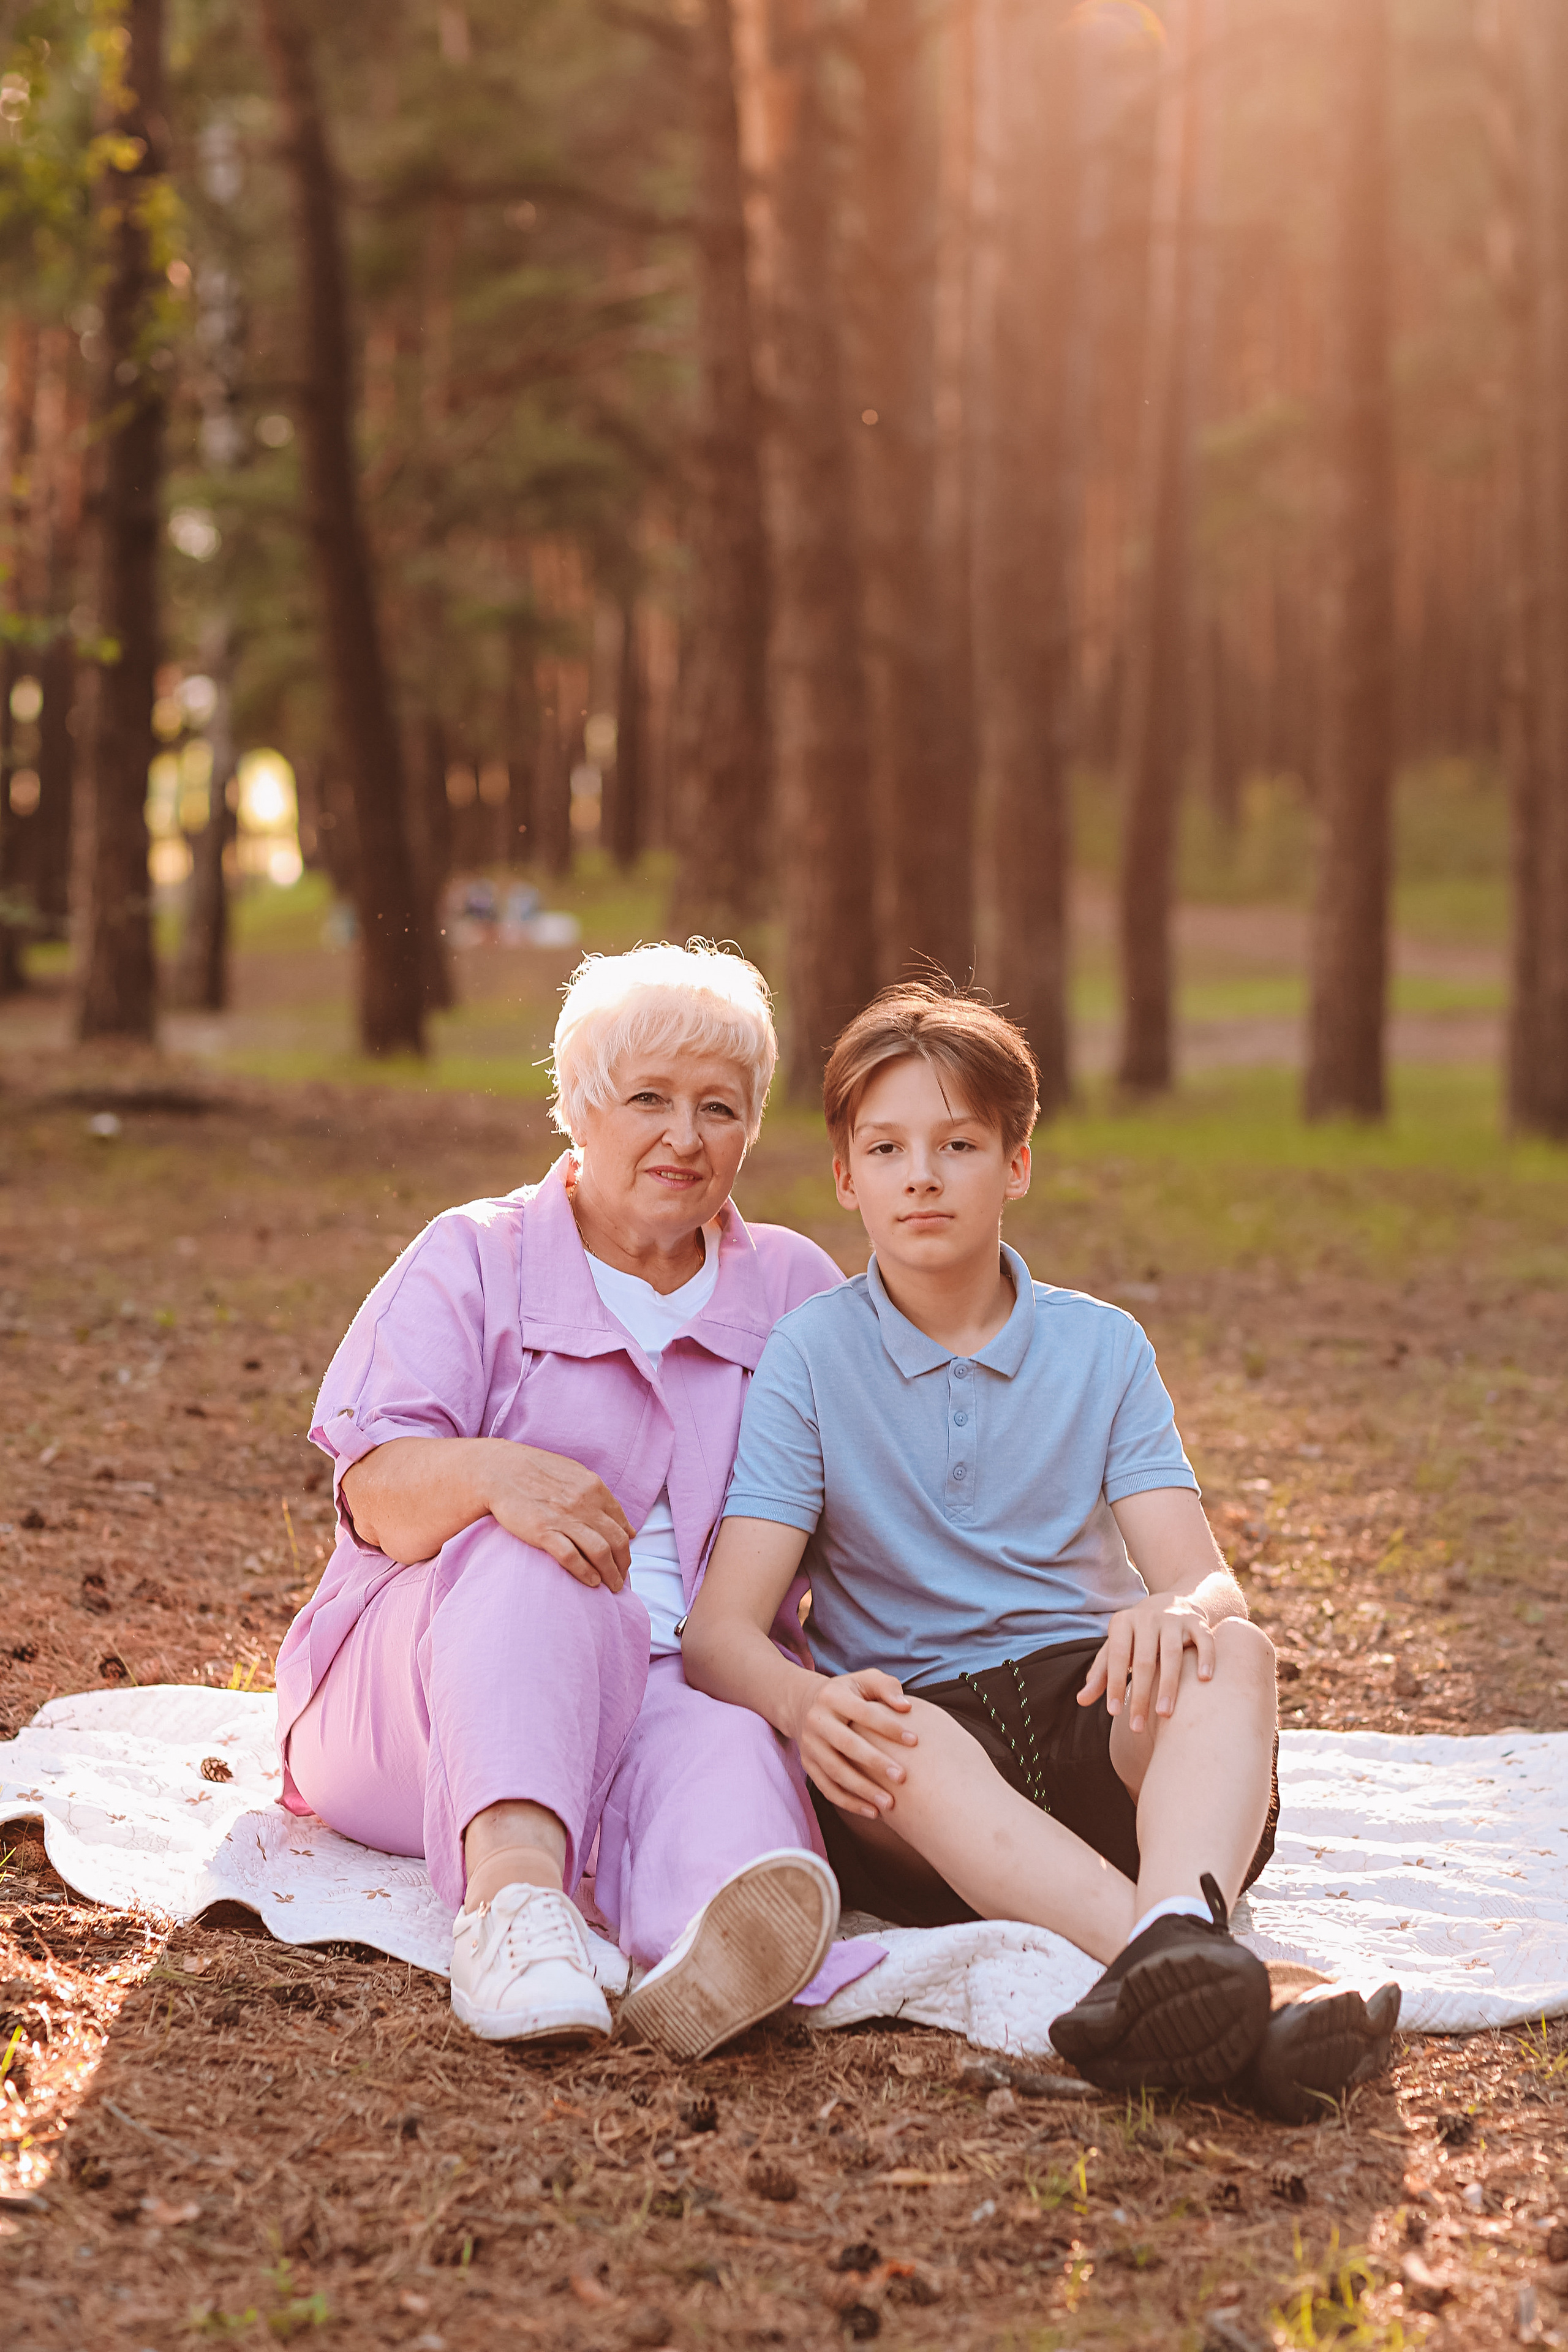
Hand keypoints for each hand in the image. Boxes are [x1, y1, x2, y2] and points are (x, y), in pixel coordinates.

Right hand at [483, 1443, 634, 1591]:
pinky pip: (572, 1558)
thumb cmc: (537, 1471)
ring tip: (612, 1586)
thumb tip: (629, 1529)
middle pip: (616, 1541)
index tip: (623, 1560)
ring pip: (600, 1552)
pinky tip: (591, 1581)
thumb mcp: (577, 1476)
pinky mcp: (543, 1531)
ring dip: (611, 1574)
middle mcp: (584, 1503)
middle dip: (623, 1564)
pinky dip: (586, 1573)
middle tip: (621, 1579)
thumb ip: (603, 1500)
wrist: (500, 1469)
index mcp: (594, 1488)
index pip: (621, 1524)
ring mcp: (564, 1518)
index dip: (627, 1547)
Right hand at [791, 1669, 916, 1819]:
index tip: (915, 1741)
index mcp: (832, 1697)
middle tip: (902, 1777)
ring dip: (863, 1790)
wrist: (804, 1704)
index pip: (863, 1713)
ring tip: (890, 1804)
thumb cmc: (848, 1693)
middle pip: (847, 1745)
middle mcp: (817, 1721)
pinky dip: (849, 1803)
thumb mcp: (864, 1680)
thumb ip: (886, 1687)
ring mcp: (809, 1745)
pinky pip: (828, 1788)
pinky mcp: (808, 1765)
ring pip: (836, 1771)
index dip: (888, 1727)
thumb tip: (906, 1707)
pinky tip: (873, 1812)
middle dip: (875, 1762)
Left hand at [1077, 1591, 1214, 1732]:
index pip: (1117, 1656)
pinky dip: (1206, 1658)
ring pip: (1173, 1653)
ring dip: (1169, 1685)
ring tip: (1164, 1714)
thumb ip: (1101, 1674)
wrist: (1170, 1602)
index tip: (1114, 1713)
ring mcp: (1174, 1619)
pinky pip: (1204, 1639)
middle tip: (1137, 1726)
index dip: (1114, 1684)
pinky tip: (1204, 1680)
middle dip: (1140, 1695)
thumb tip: (1081, 1701)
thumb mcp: (1116, 1648)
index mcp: (1124, 1622)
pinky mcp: (1198, 1622)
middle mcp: (1148, 1618)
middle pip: (1144, 1660)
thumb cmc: (1137, 1637)